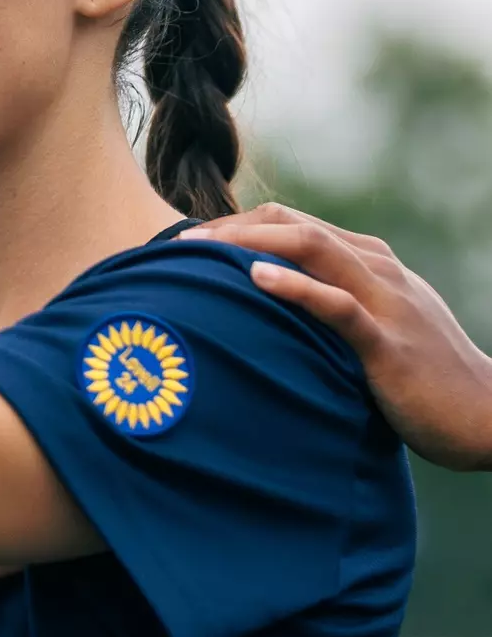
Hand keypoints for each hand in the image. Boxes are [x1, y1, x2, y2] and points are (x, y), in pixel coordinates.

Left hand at [184, 203, 491, 471]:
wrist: (488, 414)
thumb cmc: (421, 374)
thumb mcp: (372, 325)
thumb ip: (328, 304)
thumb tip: (260, 303)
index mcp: (369, 260)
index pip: (291, 222)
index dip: (235, 224)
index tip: (189, 243)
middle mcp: (376, 269)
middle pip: (292, 224)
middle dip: (230, 228)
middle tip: (177, 246)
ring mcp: (385, 301)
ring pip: (313, 248)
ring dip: (247, 244)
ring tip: (197, 251)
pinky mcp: (388, 342)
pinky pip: (339, 305)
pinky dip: (296, 288)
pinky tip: (257, 279)